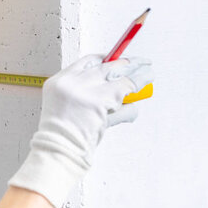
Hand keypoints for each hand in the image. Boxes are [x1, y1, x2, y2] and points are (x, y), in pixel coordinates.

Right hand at [8, 55, 153, 207]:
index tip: (118, 59)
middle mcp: (72, 82)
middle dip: (127, 63)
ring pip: (119, 77)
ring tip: (149, 73)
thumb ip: (82, 92)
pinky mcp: (101, 102)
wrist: (58, 148)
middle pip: (106, 66)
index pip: (87, 62)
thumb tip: (111, 85)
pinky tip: (141, 95)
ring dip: (138, 75)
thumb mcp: (63, 105)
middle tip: (140, 62)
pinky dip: (134, 100)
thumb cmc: (61, 133)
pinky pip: (124, 97)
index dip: (106, 58)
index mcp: (59, 81)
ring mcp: (86, 91)